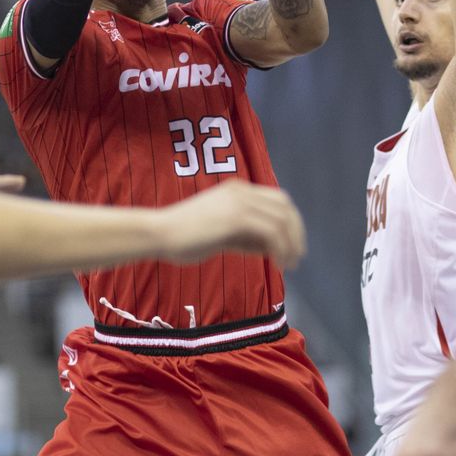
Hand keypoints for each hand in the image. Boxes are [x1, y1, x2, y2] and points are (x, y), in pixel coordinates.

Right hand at [158, 180, 305, 267]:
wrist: (158, 234)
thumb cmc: (183, 238)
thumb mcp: (221, 234)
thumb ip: (245, 237)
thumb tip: (271, 248)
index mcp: (237, 190)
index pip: (278, 199)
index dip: (291, 222)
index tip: (293, 244)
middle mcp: (241, 191)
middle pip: (285, 207)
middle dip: (296, 233)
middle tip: (297, 257)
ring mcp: (239, 202)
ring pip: (282, 220)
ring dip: (291, 244)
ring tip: (290, 264)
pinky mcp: (235, 218)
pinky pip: (271, 233)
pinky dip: (281, 249)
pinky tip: (278, 264)